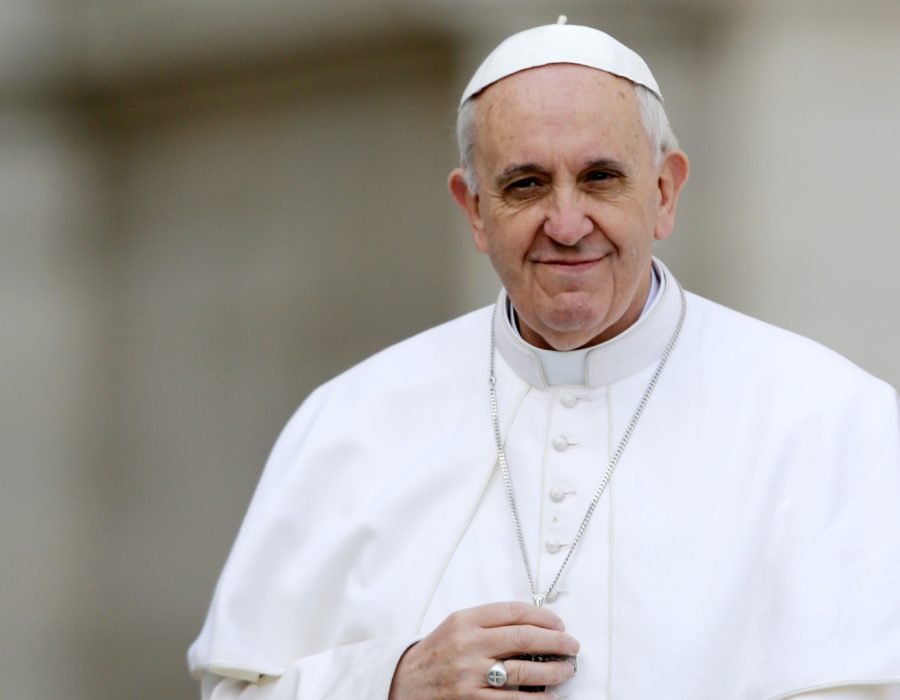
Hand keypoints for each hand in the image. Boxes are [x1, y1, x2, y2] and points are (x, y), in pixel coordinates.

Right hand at [388, 601, 578, 698]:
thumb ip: (488, 623)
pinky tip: (549, 697)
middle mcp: (469, 646)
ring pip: (525, 671)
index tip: (559, 623)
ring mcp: (471, 676)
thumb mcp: (455, 627)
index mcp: (465, 621)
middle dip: (557, 641)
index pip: (515, 612)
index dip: (544, 616)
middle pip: (525, 638)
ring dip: (554, 671)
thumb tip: (533, 624)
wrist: (403, 684)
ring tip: (566, 670)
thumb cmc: (435, 654)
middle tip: (572, 645)